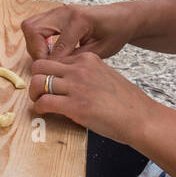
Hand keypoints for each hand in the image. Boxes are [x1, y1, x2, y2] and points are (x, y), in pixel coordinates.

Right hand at [21, 3, 137, 61]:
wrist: (121, 18)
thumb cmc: (116, 32)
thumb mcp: (100, 51)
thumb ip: (76, 59)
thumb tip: (56, 70)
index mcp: (79, 20)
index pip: (56, 47)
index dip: (53, 65)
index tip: (55, 75)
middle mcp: (65, 12)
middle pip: (33, 30)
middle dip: (36, 51)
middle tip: (47, 65)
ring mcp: (59, 10)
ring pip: (30, 26)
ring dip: (34, 44)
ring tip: (47, 57)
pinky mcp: (56, 13)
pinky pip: (36, 24)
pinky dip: (37, 39)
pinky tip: (49, 49)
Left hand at [28, 53, 152, 145]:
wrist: (141, 118)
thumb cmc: (126, 102)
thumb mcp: (106, 76)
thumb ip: (87, 75)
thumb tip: (68, 83)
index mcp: (88, 59)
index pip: (56, 58)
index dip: (48, 71)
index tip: (49, 82)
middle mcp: (79, 69)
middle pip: (40, 66)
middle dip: (35, 78)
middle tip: (38, 91)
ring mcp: (76, 86)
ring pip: (37, 82)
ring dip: (34, 94)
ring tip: (39, 102)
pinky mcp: (74, 105)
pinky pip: (44, 102)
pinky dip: (39, 108)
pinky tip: (45, 112)